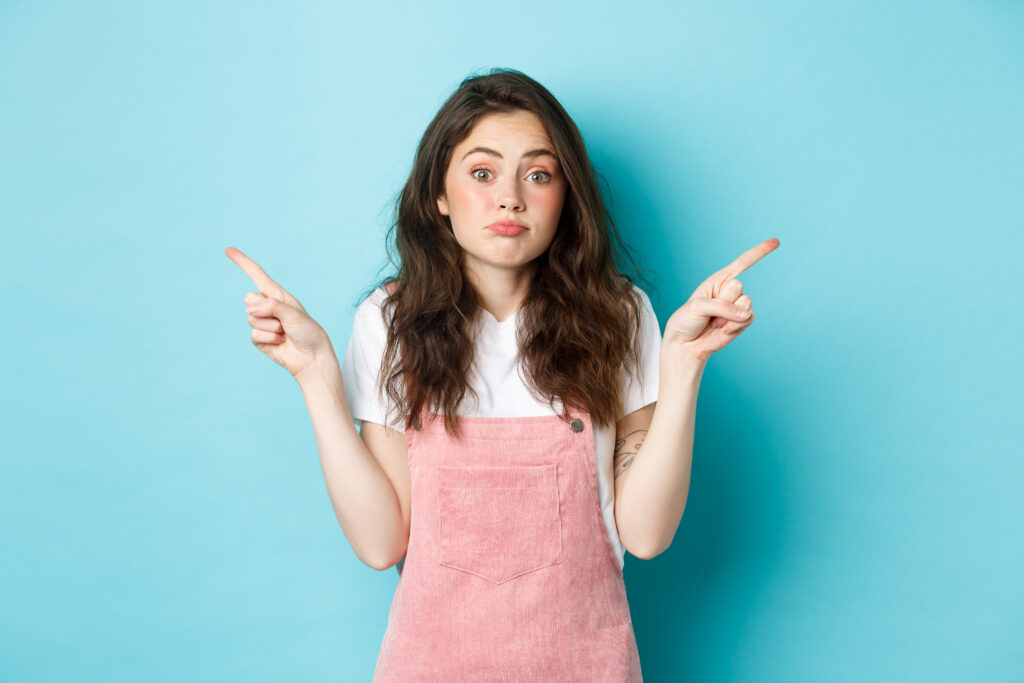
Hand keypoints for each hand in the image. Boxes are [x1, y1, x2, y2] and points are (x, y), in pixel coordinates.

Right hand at [226, 246, 333, 381]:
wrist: (312, 357)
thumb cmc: (308, 332)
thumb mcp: (293, 313)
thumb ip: (272, 306)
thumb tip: (251, 310)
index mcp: (277, 295)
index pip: (257, 275)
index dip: (243, 262)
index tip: (228, 250)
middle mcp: (268, 307)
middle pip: (249, 299)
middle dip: (264, 309)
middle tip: (283, 320)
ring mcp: (262, 323)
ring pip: (251, 319)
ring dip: (271, 328)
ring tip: (285, 333)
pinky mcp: (259, 339)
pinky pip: (254, 335)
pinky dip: (269, 339)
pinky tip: (280, 343)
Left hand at [663, 238, 779, 363]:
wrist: (686, 343)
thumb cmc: (687, 320)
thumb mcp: (698, 306)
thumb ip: (722, 306)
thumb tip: (746, 315)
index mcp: (719, 280)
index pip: (743, 262)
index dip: (759, 252)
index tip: (776, 242)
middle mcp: (730, 292)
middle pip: (738, 286)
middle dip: (723, 300)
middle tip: (709, 311)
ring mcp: (737, 307)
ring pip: (746, 303)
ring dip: (728, 315)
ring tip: (714, 322)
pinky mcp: (742, 322)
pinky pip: (748, 318)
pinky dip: (735, 325)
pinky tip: (723, 329)